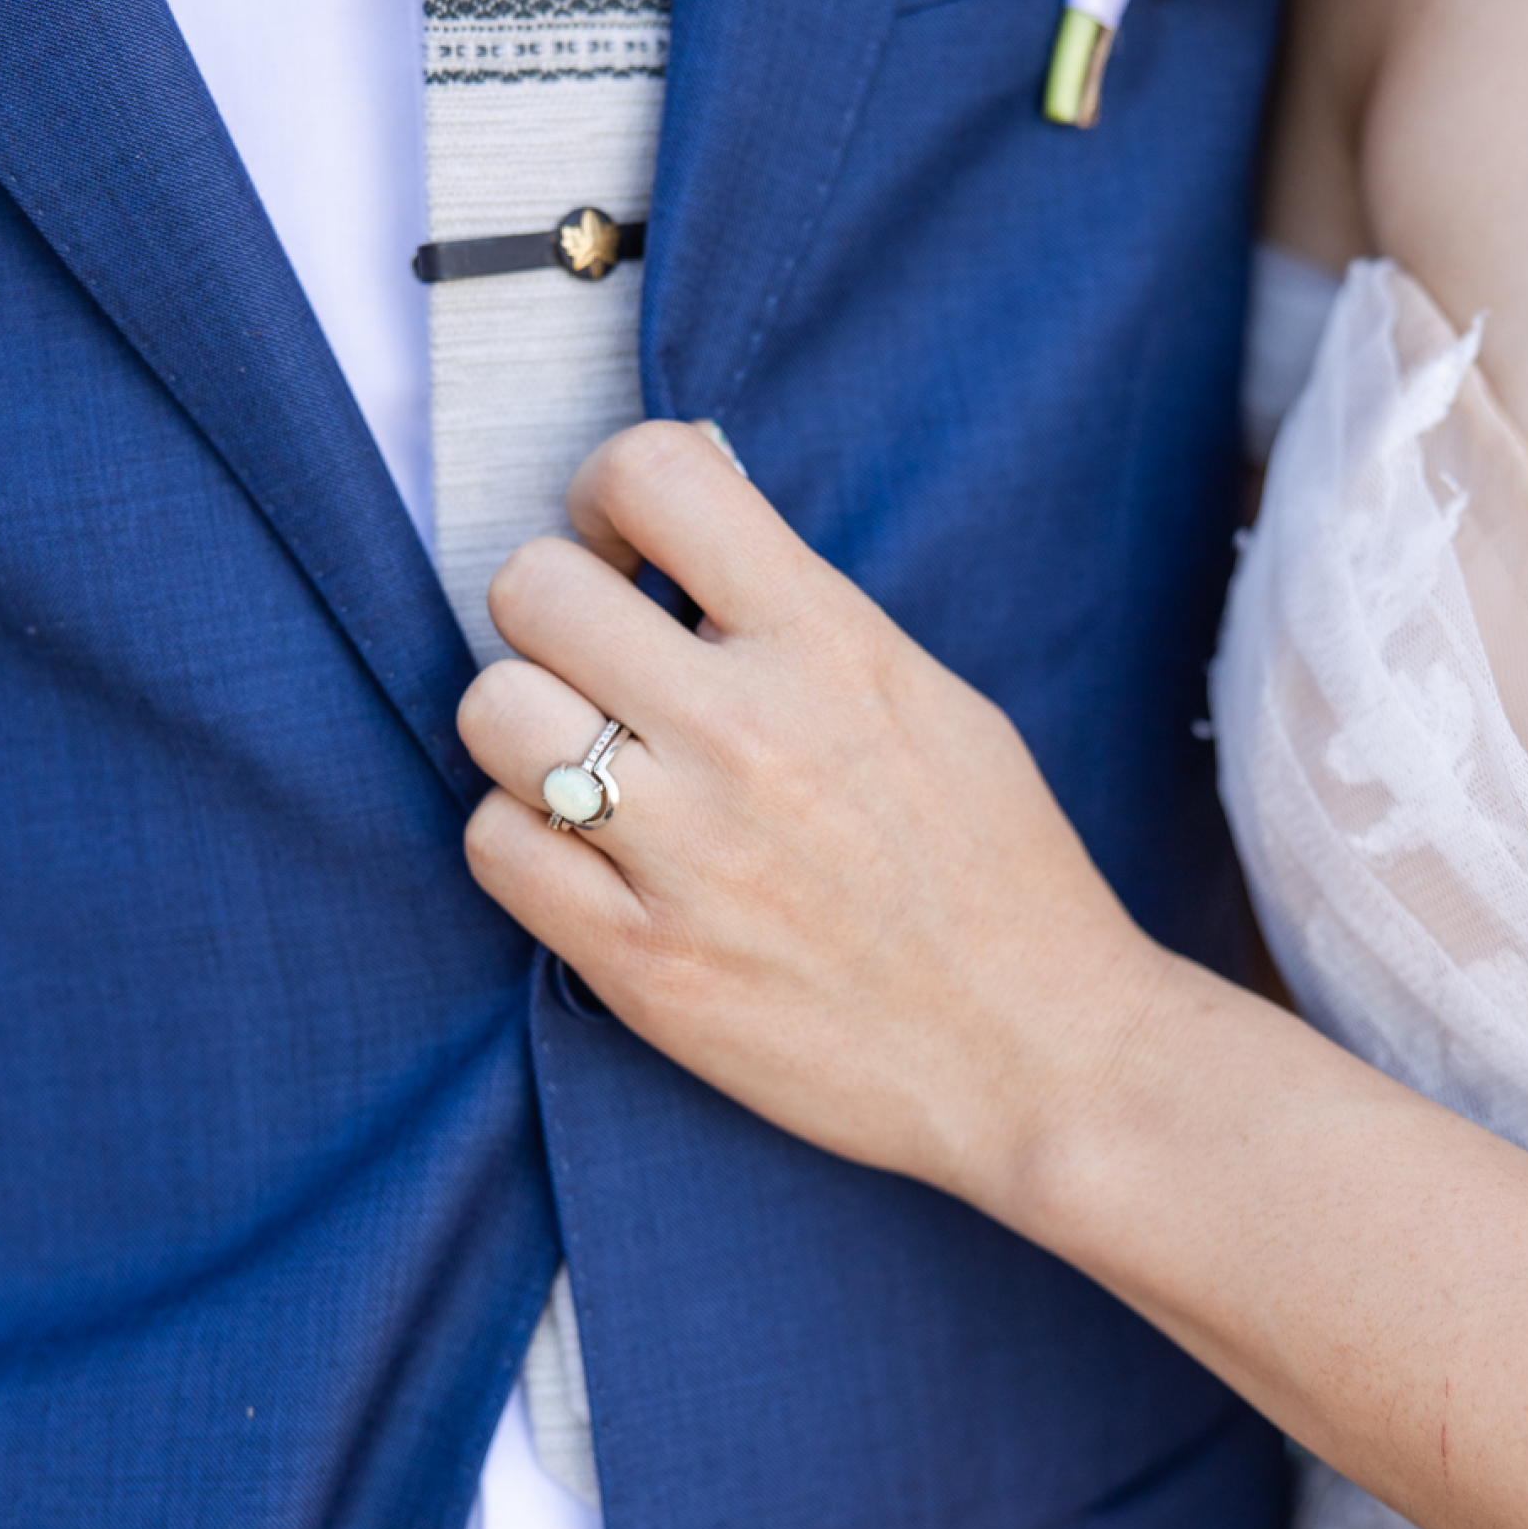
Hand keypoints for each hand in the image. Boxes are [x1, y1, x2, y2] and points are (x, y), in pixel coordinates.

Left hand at [457, 422, 1159, 1210]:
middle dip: (554, 613)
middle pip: (532, 587)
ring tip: (589, 766)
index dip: (604, 492)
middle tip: (596, 663)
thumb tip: (686, 550)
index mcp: (828, 642)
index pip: (655, 473)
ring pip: (491, 711)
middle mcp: (744, 731)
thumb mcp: (928, 696)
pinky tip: (591, 857)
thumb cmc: (996, 874)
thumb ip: (804, 618)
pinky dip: (525, 841)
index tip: (621, 549)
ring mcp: (684, 849)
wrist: (1036, 1054)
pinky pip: (493, 843)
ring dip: (525, 729)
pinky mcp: (639, 960)